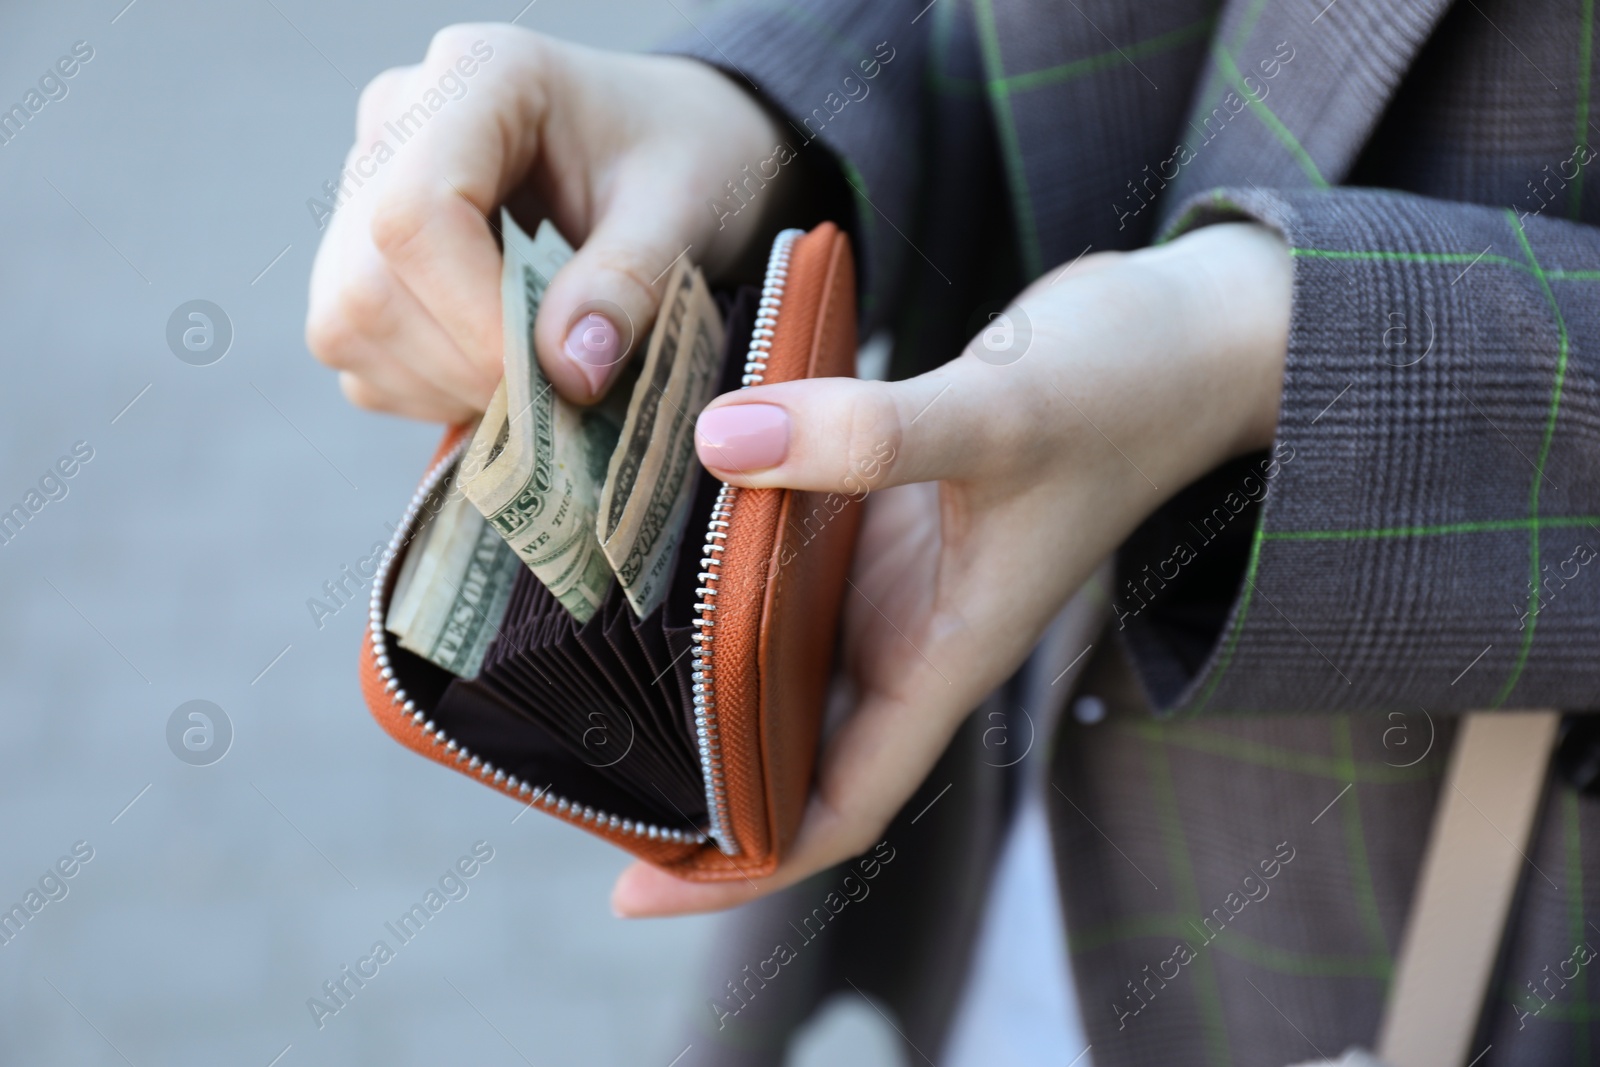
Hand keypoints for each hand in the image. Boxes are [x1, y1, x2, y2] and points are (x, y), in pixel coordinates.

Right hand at [306, 24, 793, 419]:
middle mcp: (397, 121)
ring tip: (536, 381)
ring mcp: (363, 187)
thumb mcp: (683, 209)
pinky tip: (498, 370)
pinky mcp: (356, 251)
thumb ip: (629, 282)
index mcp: (478, 76)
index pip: (416, 214)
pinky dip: (428, 391)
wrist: (664, 148)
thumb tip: (569, 372)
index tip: (556, 378)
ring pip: (347, 325)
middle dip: (465, 367)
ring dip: (444, 388)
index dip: (473, 319)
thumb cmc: (678, 158)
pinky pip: (356, 353)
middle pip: (369, 282)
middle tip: (561, 394)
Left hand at [611, 222, 1292, 915]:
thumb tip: (719, 441)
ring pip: (773, 656)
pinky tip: (648, 529)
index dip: (741, 866)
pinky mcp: (880, 512)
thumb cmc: (1129, 390)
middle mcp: (911, 633)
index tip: (635, 888)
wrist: (1188, 329)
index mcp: (946, 656)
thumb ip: (872, 436)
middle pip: (784, 749)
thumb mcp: (1003, 415)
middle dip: (691, 783)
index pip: (835, 808)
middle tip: (569, 772)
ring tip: (577, 667)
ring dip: (692, 673)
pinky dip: (720, 566)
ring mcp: (893, 575)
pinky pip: (781, 562)